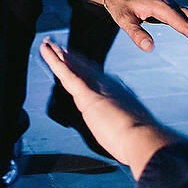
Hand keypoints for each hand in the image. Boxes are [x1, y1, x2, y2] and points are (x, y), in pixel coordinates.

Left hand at [39, 40, 176, 176]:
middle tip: (61, 48)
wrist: (142, 140)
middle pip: (84, 70)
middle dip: (71, 59)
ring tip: (49, 45)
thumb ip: (125, 130)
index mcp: (117, 96)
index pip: (98, 80)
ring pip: (73, 68)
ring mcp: (97, 89)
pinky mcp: (86, 94)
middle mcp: (108, 87)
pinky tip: (45, 50)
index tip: (79, 61)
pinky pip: (66, 73)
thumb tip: (127, 140)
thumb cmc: (138, 143)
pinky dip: (54, 60)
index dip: (86, 70)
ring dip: (59, 55)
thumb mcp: (131, 134)